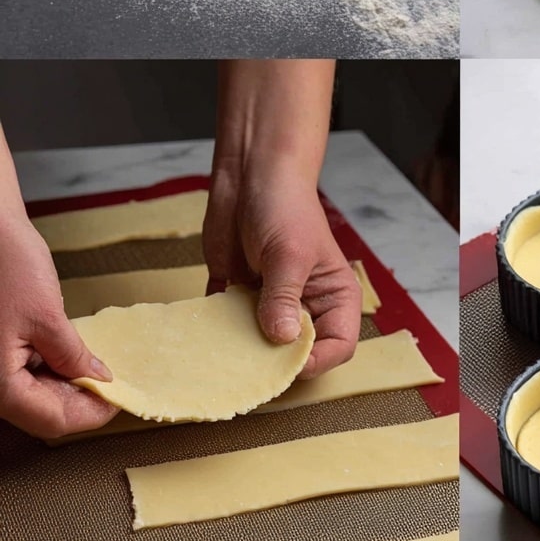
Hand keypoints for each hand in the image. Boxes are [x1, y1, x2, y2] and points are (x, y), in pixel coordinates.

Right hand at [0, 216, 116, 438]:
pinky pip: (26, 373)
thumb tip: (97, 379)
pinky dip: (53, 369)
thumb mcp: (48, 315)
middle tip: (116, 385)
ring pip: (34, 394)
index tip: (121, 401)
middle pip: (42, 411)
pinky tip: (75, 356)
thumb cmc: (7, 266)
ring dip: (68, 386)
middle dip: (80, 402)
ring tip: (100, 370)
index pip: (51, 420)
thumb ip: (72, 355)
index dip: (91, 414)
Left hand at [203, 163, 360, 379]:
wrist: (250, 175)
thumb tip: (282, 339)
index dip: (316, 360)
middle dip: (276, 362)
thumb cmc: (284, 206)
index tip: (286, 363)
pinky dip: (216, 334)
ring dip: (242, 352)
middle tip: (250, 365)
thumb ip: (284, 297)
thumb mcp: (288, 253)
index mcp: (333, 296)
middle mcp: (306, 305)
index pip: (337, 345)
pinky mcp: (238, 297)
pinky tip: (202, 333)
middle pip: (297, 353)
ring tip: (223, 352)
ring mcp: (271, 303)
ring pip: (260, 346)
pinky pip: (228, 328)